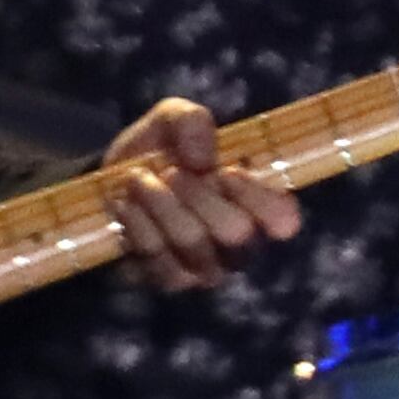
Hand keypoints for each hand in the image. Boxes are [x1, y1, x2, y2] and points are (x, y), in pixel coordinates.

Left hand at [98, 97, 299, 292]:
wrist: (113, 183)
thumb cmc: (162, 152)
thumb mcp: (174, 118)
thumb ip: (192, 121)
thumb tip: (200, 160)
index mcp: (257, 208)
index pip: (284, 220)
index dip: (259, 198)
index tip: (226, 171)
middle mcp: (239, 247)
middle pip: (236, 233)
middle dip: (197, 195)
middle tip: (171, 172)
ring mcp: (205, 269)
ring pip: (192, 242)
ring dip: (160, 203)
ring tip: (137, 179)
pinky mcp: (168, 280)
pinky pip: (156, 256)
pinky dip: (136, 222)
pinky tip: (125, 203)